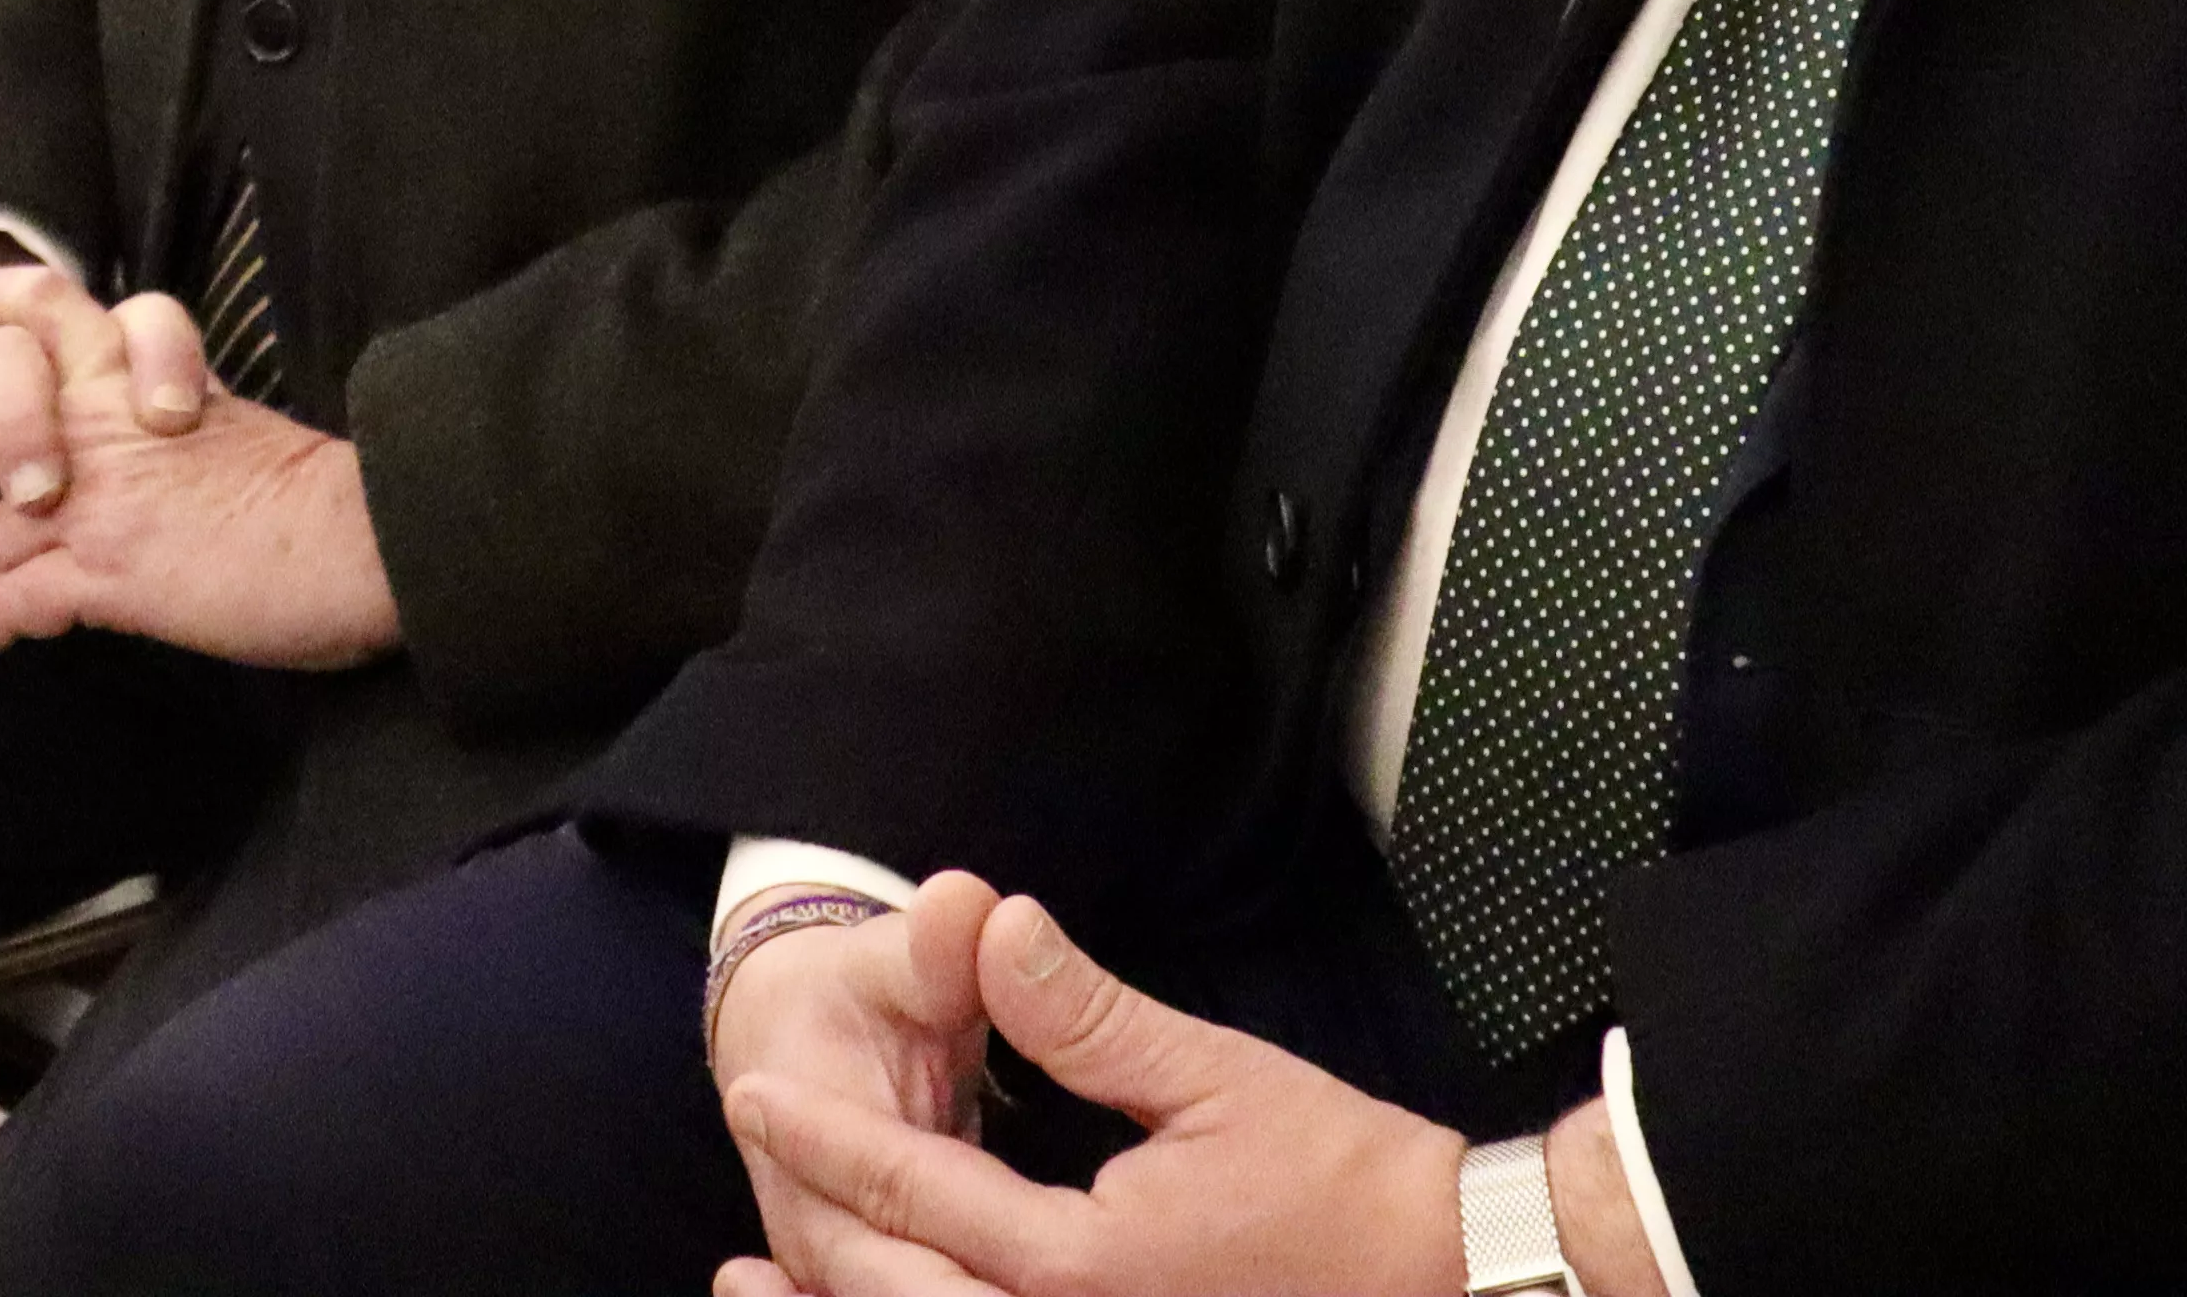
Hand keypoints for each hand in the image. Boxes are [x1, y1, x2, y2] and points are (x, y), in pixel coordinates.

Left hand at [0, 270, 403, 678]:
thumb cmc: (313, 498)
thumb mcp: (224, 440)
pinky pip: (6, 602)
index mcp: (132, 369)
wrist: (366, 536)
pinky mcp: (107, 568)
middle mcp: (99, 418)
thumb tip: (129, 470)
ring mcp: (96, 494)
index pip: (27, 313)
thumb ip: (159, 442)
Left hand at [715, 890, 1469, 1296]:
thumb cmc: (1344, 1181)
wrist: (1455, 1280)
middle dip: (819, 1277)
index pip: (919, 1195)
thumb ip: (1083, 1015)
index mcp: (1081, 1265)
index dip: (828, 1142)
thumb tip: (993, 924)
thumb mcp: (1211, 1077)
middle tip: (730, 1267)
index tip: (757, 1096)